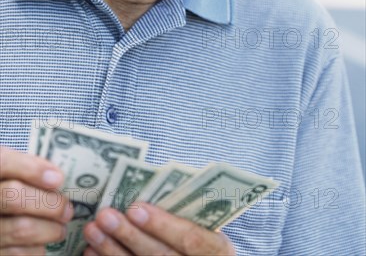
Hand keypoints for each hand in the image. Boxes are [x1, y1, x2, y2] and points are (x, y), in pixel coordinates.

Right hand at [0, 146, 73, 254]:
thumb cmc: (9, 188)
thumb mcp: (11, 172)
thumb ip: (27, 168)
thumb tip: (56, 175)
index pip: (4, 163)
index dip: (32, 170)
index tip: (58, 179)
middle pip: (14, 198)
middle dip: (49, 203)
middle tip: (67, 209)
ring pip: (20, 229)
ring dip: (49, 230)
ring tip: (61, 228)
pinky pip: (18, 253)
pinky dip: (37, 249)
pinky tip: (43, 243)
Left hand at [83, 202, 234, 255]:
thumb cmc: (201, 236)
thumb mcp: (207, 223)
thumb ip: (185, 212)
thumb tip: (145, 188)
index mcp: (217, 251)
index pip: (190, 239)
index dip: (163, 225)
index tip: (136, 208)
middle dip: (129, 236)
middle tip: (104, 215)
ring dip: (111, 251)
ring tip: (92, 230)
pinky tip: (91, 252)